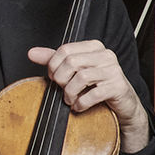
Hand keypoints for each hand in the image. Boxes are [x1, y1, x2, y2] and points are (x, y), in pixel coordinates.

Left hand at [31, 39, 150, 151]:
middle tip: (62, 89)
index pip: (65, 50)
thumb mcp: (74, 70)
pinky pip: (93, 94)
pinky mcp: (118, 87)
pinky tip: (78, 106)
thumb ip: (53, 60)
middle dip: (61, 79)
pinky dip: (81, 103)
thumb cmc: (96, 85)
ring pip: (81, 77)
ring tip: (69, 99)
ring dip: (70, 93)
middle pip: (71, 62)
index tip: (53, 77)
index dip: (53, 65)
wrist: (122, 104)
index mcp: (94, 47)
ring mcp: (114, 71)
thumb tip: (32, 53)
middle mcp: (106, 55)